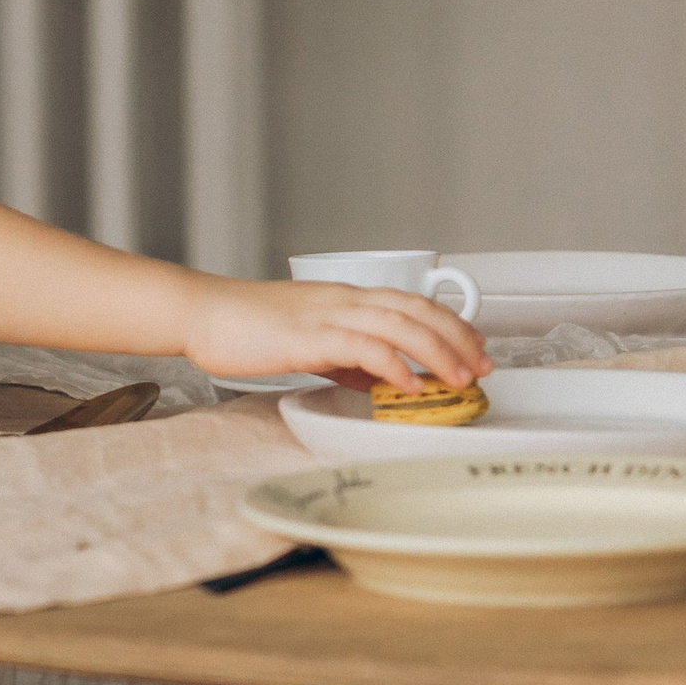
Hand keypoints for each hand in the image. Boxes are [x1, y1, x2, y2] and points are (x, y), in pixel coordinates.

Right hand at [179, 279, 489, 393]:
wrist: (202, 314)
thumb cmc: (246, 329)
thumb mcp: (309, 342)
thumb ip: (346, 358)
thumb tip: (379, 380)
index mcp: (347, 299)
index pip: (413, 304)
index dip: (451, 325)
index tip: (477, 349)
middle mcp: (345, 301)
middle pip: (417, 311)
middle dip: (458, 339)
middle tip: (483, 368)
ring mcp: (327, 316)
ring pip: (398, 325)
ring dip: (436, 353)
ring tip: (459, 380)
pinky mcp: (308, 337)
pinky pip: (361, 347)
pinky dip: (392, 365)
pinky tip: (408, 384)